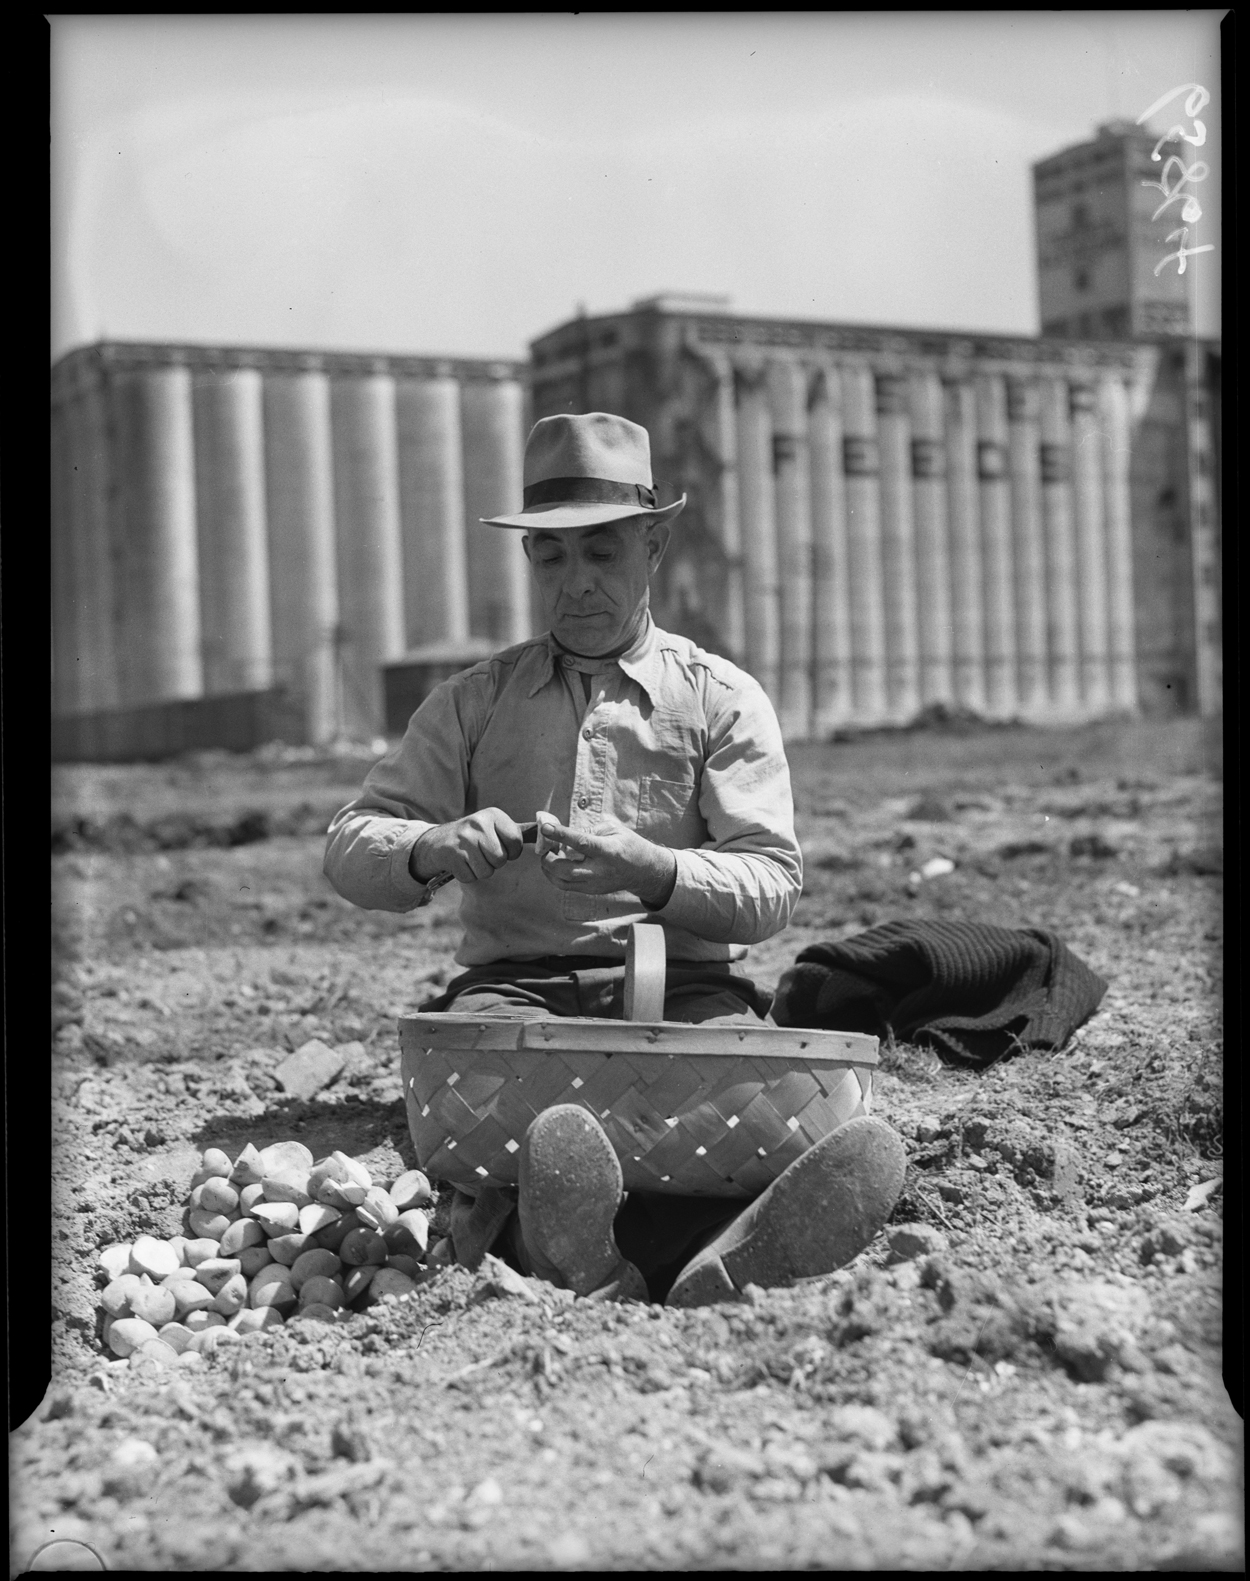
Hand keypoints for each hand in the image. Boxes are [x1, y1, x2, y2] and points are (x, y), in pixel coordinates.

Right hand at [409, 809, 525, 884]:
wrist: (438, 842)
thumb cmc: (475, 836)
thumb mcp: (497, 828)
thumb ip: (522, 832)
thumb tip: (548, 832)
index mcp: (493, 815)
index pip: (516, 842)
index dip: (511, 852)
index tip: (500, 847)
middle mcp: (478, 823)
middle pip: (500, 859)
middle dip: (494, 862)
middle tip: (483, 853)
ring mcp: (463, 838)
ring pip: (486, 871)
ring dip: (481, 870)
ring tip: (472, 858)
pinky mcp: (451, 854)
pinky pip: (470, 876)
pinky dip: (467, 875)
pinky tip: (461, 862)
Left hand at [537, 818, 677, 907]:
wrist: (644, 870)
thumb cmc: (628, 845)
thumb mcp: (613, 829)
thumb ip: (589, 828)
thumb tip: (565, 831)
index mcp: (608, 850)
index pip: (581, 842)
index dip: (561, 834)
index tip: (545, 828)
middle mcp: (601, 870)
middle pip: (566, 870)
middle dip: (548, 859)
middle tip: (545, 848)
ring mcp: (596, 884)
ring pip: (563, 882)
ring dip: (548, 869)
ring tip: (548, 856)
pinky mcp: (592, 891)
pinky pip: (567, 887)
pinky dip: (555, 876)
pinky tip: (555, 865)